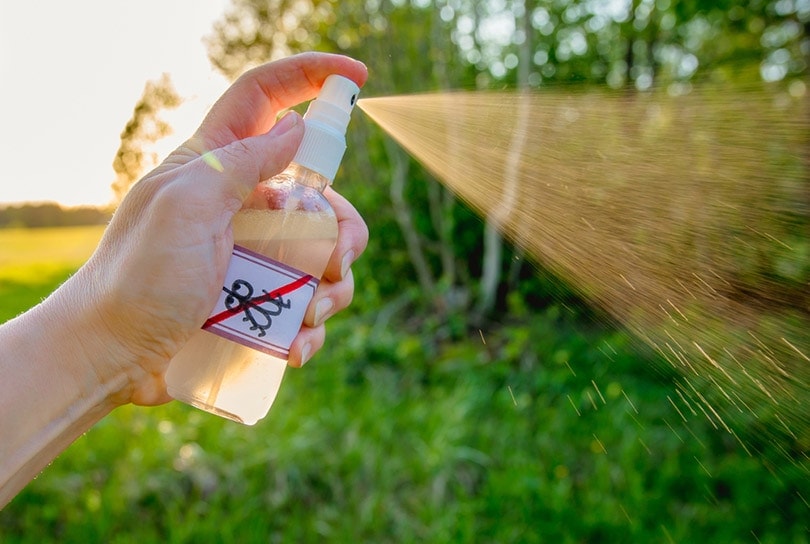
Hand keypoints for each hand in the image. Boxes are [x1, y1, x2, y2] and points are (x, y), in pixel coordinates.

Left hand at [60, 53, 367, 405]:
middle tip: (334, 263)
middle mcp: (244, 204)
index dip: (311, 75)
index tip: (358, 76)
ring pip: (327, 254)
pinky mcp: (262, 297)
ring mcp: (257, 253)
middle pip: (323, 194)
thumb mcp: (185, 208)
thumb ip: (242, 162)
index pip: (266, 97)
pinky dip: (310, 327)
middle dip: (342, 230)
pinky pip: (310, 303)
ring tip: (306, 317)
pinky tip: (291, 347)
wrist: (115, 355)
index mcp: (217, 165)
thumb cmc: (138, 277)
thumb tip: (296, 127)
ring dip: (330, 289)